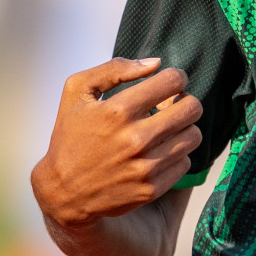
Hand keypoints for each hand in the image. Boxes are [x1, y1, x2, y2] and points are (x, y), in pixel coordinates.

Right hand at [31, 57, 202, 230]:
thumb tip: (155, 64)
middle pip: (192, 108)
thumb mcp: (77, 91)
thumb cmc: (70, 137)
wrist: (62, 191)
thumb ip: (115, 70)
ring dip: (183, 129)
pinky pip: (185, 163)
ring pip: (193, 136)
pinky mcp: (152, 189)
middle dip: (186, 101)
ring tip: (166, 130)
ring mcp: (145, 166)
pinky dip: (176, 155)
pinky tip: (158, 153)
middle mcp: (135, 138)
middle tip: (174, 106)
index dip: (176, 78)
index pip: (174, 81)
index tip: (171, 83)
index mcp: (119, 110)